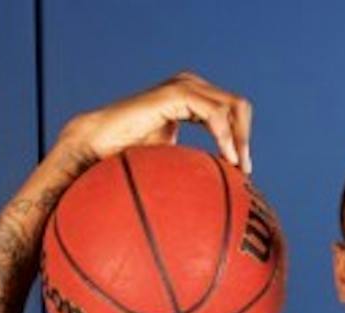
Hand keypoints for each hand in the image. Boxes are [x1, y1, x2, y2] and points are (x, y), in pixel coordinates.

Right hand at [58, 70, 254, 173]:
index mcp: (192, 100)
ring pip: (233, 106)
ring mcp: (183, 86)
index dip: (242, 139)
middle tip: (244, 170)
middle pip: (238, 106)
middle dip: (245, 137)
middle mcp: (190, 87)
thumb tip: (216, 194)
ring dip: (241, 138)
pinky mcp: (175, 93)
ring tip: (238, 166)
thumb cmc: (129, 156)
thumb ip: (193, 164)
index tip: (244, 171)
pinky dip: (225, 136)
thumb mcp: (171, 160)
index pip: (232, 111)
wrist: (99, 144)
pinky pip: (214, 113)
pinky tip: (227, 158)